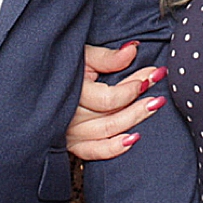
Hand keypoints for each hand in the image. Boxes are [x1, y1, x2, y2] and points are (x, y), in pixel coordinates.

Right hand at [67, 43, 167, 160]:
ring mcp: (70, 131)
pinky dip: (112, 148)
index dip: (131, 90)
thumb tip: (132, 50)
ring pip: (107, 133)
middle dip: (139, 105)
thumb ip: (108, 57)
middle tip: (158, 94)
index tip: (149, 76)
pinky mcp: (72, 143)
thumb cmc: (65, 67)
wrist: (44, 83)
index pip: (108, 99)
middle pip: (111, 117)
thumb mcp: (84, 56)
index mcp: (72, 91)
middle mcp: (69, 115)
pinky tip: (132, 140)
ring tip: (153, 107)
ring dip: (133, 121)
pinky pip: (93, 152)